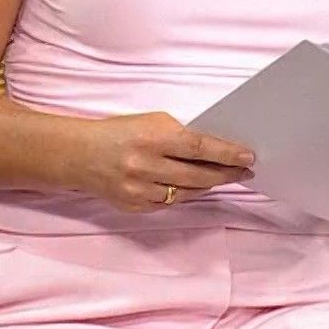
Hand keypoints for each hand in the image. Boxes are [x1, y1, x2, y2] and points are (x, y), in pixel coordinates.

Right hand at [73, 112, 255, 211]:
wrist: (81, 155)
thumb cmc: (121, 132)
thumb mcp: (151, 123)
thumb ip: (180, 136)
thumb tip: (214, 150)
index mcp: (152, 138)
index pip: (199, 147)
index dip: (226, 154)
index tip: (247, 157)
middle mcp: (145, 165)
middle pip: (197, 175)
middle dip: (225, 174)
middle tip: (244, 172)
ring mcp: (139, 189)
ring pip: (186, 193)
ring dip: (207, 185)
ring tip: (222, 178)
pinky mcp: (134, 206)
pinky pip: (168, 203)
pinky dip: (182, 194)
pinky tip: (193, 186)